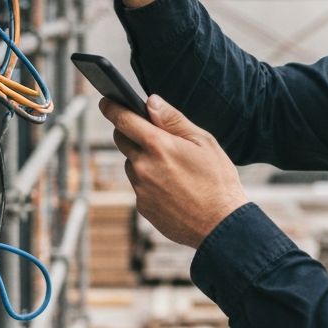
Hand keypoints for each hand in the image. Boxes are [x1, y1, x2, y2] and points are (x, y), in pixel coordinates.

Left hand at [101, 94, 247, 248]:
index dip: (112, 107)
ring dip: (143, 159)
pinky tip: (174, 187)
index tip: (106, 101)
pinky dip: (150, 181)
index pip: (123, 119)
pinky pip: (140, 185)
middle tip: (154, 135)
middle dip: (131, 131)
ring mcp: (140, 188)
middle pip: (122, 139)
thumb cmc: (218, 181)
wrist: (221, 226)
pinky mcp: (142, 207)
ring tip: (174, 168)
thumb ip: (174, 120)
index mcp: (158, 145)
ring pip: (132, 164)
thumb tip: (151, 101)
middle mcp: (143, 166)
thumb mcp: (203, 142)